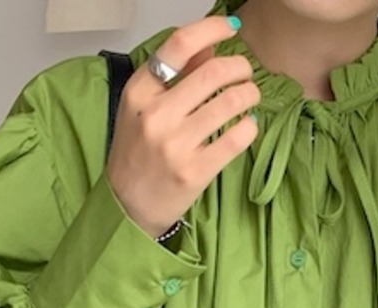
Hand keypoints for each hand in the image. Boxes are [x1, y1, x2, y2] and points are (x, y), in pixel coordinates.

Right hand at [105, 14, 260, 238]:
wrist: (127, 207)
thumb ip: (176, 77)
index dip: (211, 29)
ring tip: (250, 96)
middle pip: (213, 72)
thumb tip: (210, 48)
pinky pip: (236, 138)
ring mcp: (176, 145)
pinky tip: (248, 125)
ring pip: (230, 102)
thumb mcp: (143, 108)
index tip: (230, 28)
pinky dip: (250, 126)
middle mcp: (156, 115)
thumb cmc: (137, 154)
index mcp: (140, 92)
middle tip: (245, 73)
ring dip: (249, 93)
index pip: (179, 46)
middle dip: (240, 67)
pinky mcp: (195, 171)